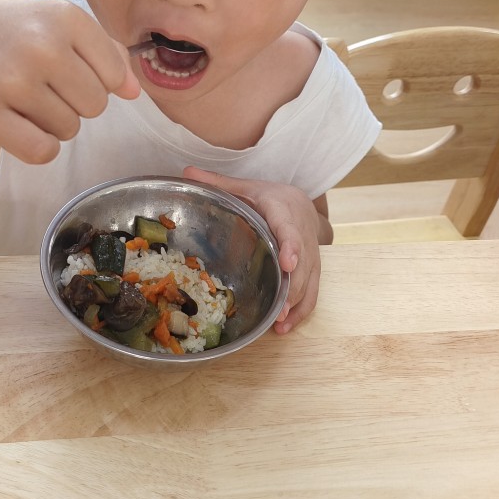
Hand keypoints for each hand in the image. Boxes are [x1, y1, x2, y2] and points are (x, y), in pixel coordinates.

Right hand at [0, 0, 139, 163]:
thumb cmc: (12, 37)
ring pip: (69, 129)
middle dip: (75, 104)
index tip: (67, 70)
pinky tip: (20, 127)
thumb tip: (133, 91)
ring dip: (53, 124)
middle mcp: (39, 44)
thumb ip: (105, 52)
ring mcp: (10, 78)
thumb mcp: (58, 24)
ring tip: (25, 101)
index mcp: (64, 17)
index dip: (96, 80)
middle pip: (95, 106)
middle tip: (42, 87)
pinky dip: (38, 148)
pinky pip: (41, 151)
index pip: (114, 74)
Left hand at [182, 167, 329, 333]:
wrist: (303, 202)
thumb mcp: (246, 187)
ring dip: (296, 304)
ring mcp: (311, 254)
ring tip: (279, 324)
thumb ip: (217, 182)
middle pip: (303, 264)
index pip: (290, 229)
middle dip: (293, 288)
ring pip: (309, 281)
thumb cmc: (270, 197)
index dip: (291, 247)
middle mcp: (302, 234)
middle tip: (279, 310)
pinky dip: (301, 310)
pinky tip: (284, 326)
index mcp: (284, 211)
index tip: (288, 263)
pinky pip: (313, 292)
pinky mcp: (313, 269)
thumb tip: (186, 171)